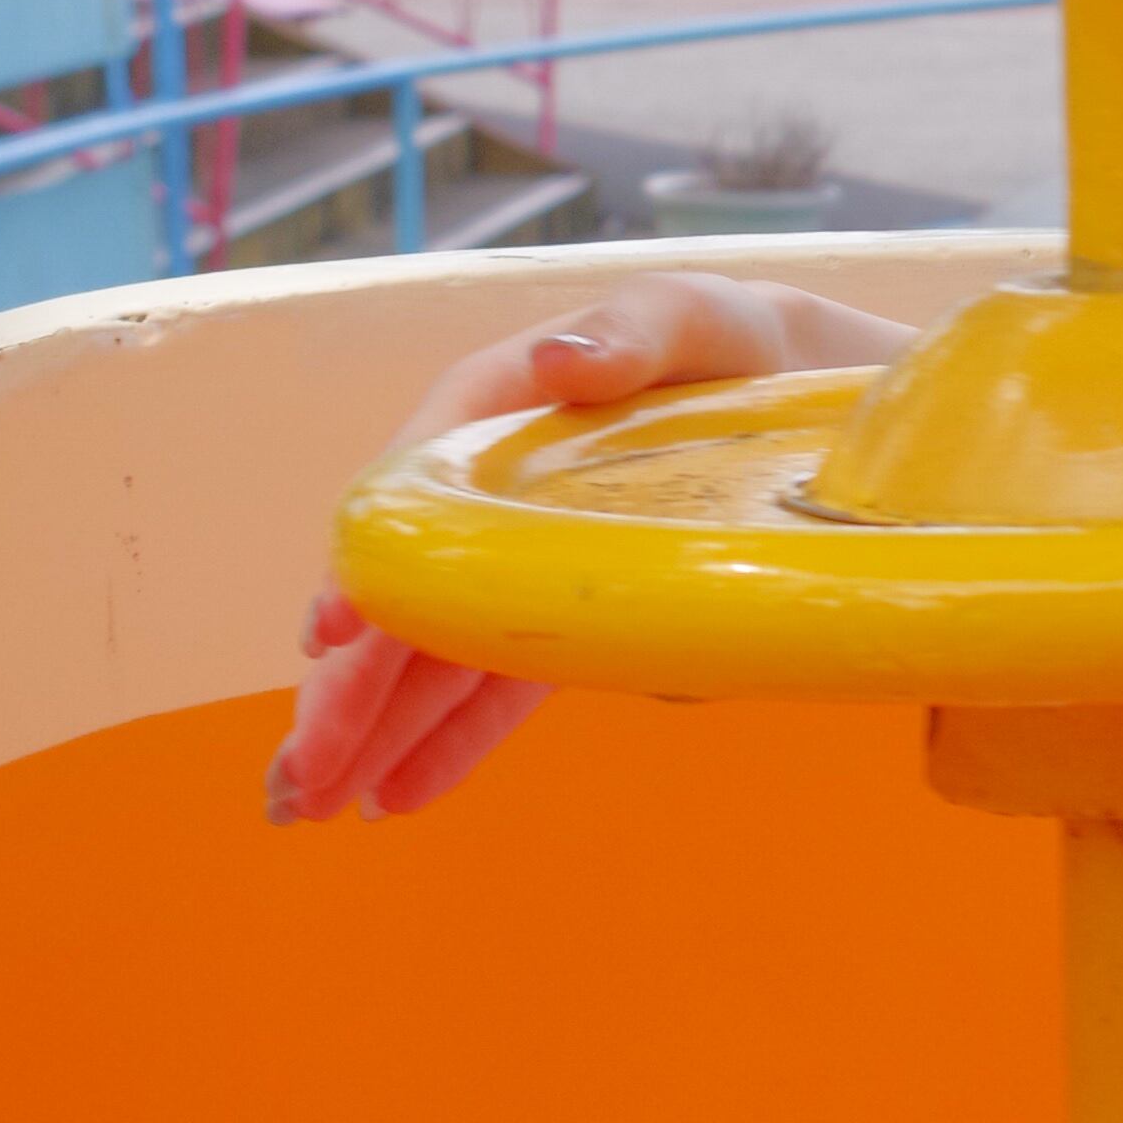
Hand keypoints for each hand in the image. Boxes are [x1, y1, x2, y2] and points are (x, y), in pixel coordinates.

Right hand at [270, 271, 915, 829]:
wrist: (820, 391)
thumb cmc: (741, 338)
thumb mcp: (701, 317)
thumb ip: (635, 330)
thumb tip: (559, 358)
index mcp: (503, 406)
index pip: (415, 495)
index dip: (372, 568)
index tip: (334, 637)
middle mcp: (495, 490)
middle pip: (409, 592)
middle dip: (349, 685)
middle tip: (302, 776)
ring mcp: (527, 556)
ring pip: (439, 650)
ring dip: (376, 728)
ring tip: (315, 805)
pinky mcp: (571, 608)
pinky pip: (504, 680)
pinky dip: (452, 735)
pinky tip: (398, 793)